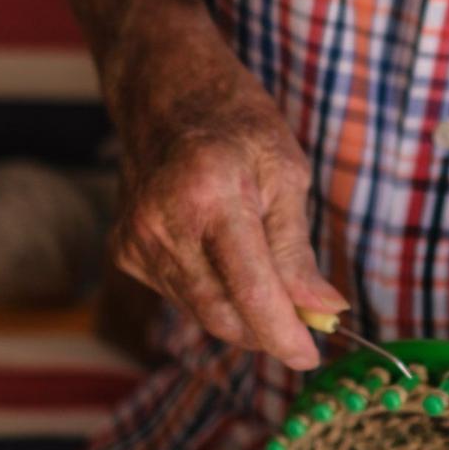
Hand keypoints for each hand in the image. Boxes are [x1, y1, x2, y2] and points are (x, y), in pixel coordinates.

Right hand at [107, 41, 346, 369]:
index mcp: (210, 195)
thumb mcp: (285, 174)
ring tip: (273, 284)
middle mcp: (163, 224)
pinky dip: (214, 294)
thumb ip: (297, 251)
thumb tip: (323, 311)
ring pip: (201, 311)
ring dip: (243, 314)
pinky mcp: (125, 251)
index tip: (312, 358)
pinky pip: (180, 296)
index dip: (283, 335)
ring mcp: (136, 240)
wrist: (166, 92)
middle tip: (305, 327)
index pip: (250, 291)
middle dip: (267, 331)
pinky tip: (227, 258)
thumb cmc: (236, 123)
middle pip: (221, 314)